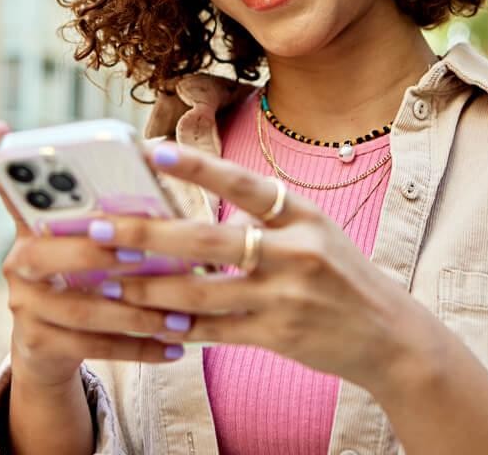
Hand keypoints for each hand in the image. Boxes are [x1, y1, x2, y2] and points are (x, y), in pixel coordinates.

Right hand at [0, 122, 186, 391]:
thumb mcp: (87, 233)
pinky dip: (138, 347)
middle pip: (48, 255)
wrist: (49, 342)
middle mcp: (18, 262)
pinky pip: (92, 347)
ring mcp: (24, 306)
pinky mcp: (38, 344)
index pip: (19, 193)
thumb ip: (111, 202)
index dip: (29, 183)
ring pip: (81, 309)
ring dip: (135, 313)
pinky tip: (174, 347)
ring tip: (180, 316)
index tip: (57, 172)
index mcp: (32, 225)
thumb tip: (159, 154)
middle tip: (142, 254)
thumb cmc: (85, 268)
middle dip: (98, 254)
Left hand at [82, 141, 424, 391]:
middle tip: (99, 228)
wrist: (388, 333)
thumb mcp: (315, 229)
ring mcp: (286, 296)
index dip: (199, 167)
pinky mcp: (277, 335)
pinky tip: (147, 320)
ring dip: (149, 286)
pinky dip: (179, 326)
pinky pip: (215, 331)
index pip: (245, 184)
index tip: (153, 152)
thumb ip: (265, 218)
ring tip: (108, 279)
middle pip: (210, 241)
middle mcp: (295, 252)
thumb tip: (202, 211)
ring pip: (203, 292)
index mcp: (303, 215)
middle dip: (149, 234)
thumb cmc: (342, 273)